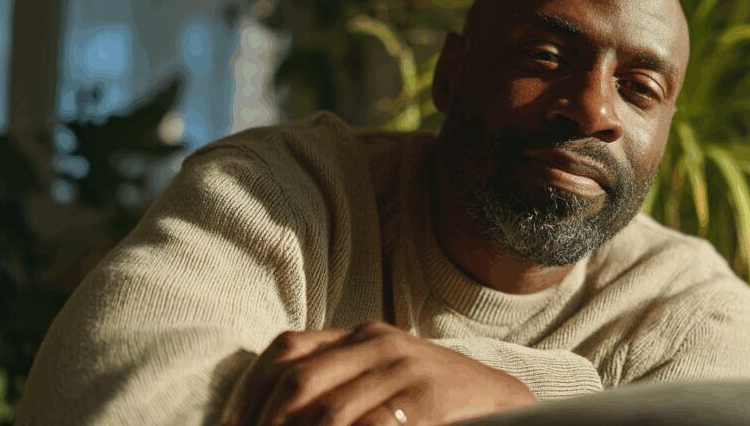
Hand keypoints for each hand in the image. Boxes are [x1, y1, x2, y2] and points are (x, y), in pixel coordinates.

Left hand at [221, 321, 536, 425]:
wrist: (501, 400)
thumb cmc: (433, 399)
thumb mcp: (382, 377)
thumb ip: (338, 381)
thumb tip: (273, 413)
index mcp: (362, 334)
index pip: (286, 350)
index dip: (248, 391)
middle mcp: (379, 343)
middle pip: (298, 379)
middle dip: (265, 422)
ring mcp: (406, 368)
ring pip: (329, 412)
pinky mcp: (428, 398)